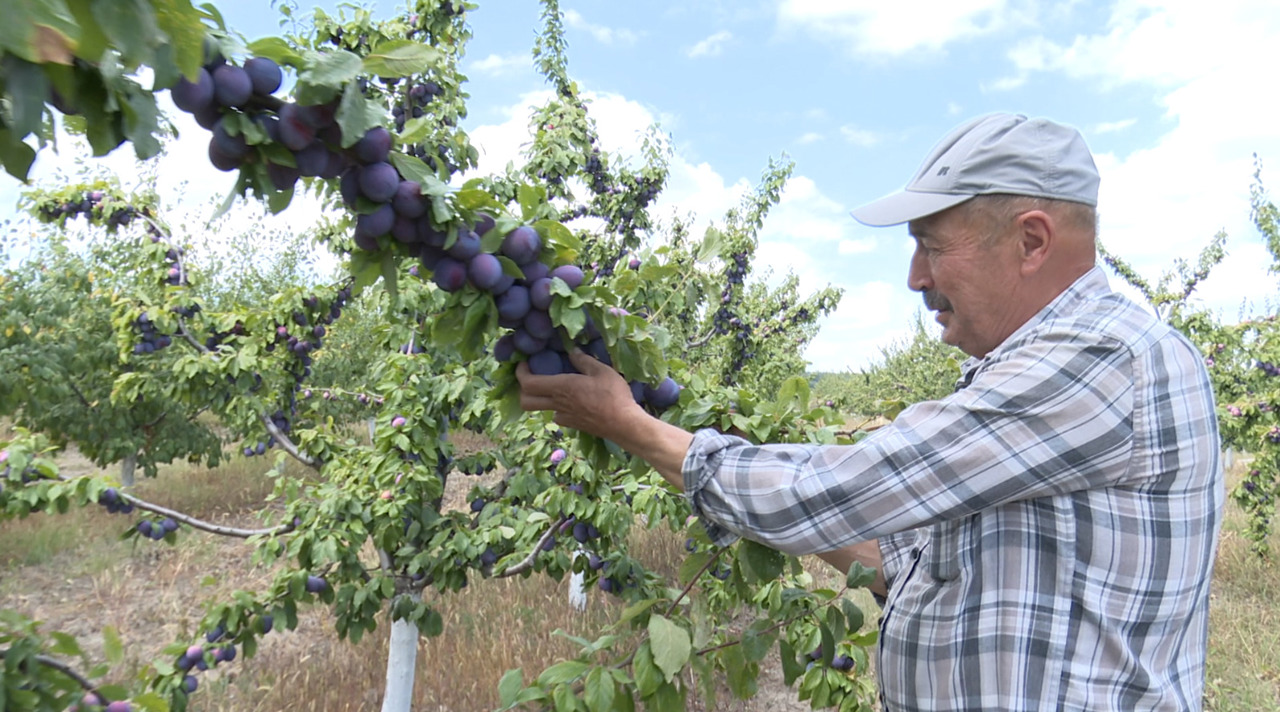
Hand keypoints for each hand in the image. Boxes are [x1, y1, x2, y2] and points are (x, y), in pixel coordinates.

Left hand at [516, 349, 642, 440]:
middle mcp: (558, 403)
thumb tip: (571, 351)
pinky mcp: (573, 425)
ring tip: (553, 388)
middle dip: (523, 390)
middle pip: (526, 401)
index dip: (520, 373)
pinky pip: (558, 416)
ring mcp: (564, 417)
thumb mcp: (602, 371)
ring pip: (541, 409)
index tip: (524, 364)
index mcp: (562, 387)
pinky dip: (558, 408)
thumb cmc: (614, 395)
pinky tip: (571, 402)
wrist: (623, 424)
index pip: (528, 383)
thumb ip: (583, 360)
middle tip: (532, 378)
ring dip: (541, 399)